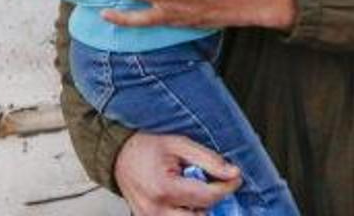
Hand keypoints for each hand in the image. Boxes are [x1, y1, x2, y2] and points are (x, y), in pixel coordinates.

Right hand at [114, 133, 240, 214]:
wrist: (119, 155)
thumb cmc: (146, 147)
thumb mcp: (181, 144)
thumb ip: (209, 160)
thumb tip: (232, 172)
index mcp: (165, 189)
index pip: (208, 197)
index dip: (227, 187)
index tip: (235, 177)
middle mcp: (155, 209)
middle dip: (213, 201)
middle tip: (214, 184)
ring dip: (199, 208)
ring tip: (195, 188)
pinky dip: (187, 211)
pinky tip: (185, 196)